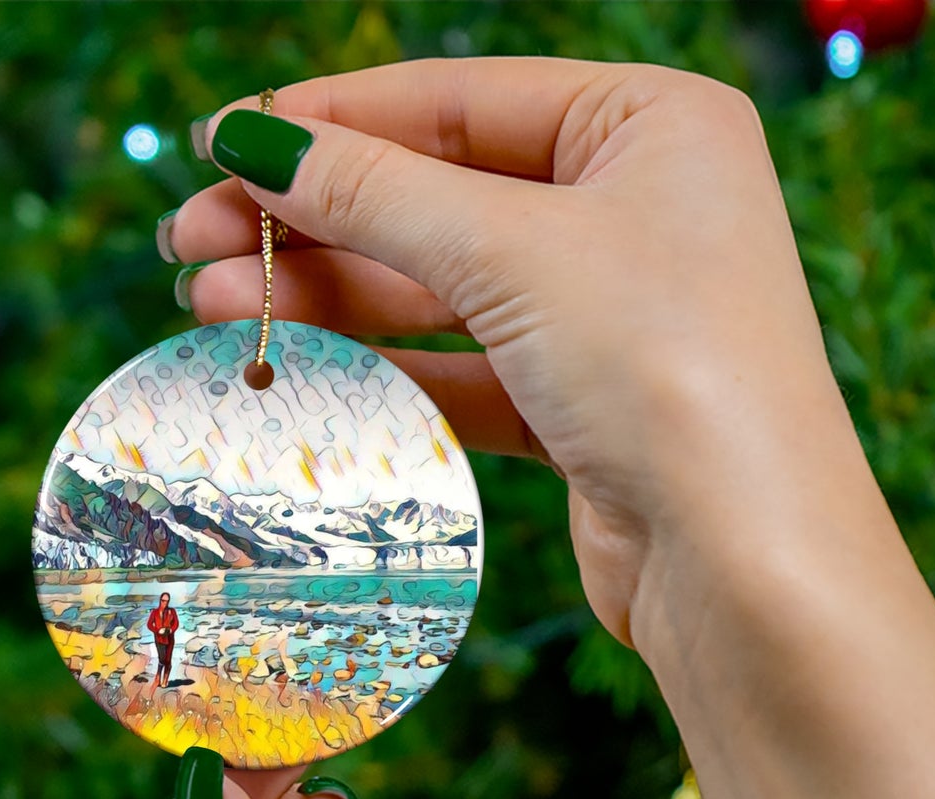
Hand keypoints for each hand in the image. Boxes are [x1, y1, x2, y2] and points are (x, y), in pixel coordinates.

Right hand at [166, 57, 853, 657]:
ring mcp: (614, 316)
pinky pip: (467, 371)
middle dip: (313, 221)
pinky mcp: (587, 410)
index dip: (331, 121)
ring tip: (211, 307)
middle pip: (441, 196)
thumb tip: (253, 141)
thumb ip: (376, 193)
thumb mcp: (512, 252)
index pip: (460, 101)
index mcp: (652, 125)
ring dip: (330, 298)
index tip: (220, 143)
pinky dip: (386, 370)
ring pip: (445, 290)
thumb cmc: (665, 369)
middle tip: (189, 242)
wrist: (744, 563)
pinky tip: (296, 366)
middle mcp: (639, 211)